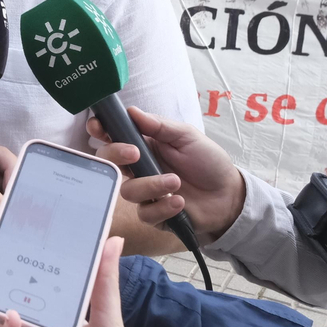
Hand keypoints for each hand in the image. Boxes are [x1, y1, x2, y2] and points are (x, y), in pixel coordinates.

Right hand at [85, 108, 244, 242]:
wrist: (228, 195)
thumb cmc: (208, 162)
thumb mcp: (187, 137)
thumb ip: (160, 126)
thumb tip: (132, 111)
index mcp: (143, 145)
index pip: (112, 136)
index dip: (100, 130)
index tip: (98, 127)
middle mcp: (139, 168)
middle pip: (108, 162)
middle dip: (115, 155)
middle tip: (135, 153)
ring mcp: (145, 192)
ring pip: (128, 190)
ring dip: (151, 185)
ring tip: (176, 181)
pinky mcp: (154, 214)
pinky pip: (146, 213)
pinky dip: (163, 207)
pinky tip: (179, 202)